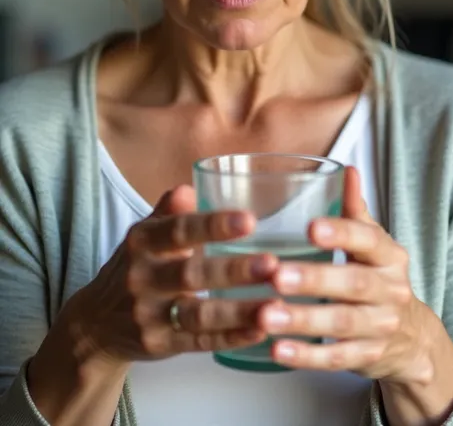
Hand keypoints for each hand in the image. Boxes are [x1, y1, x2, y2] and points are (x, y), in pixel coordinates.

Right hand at [70, 185, 277, 366]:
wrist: (96, 322)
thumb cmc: (134, 267)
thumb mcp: (145, 235)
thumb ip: (169, 213)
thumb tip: (189, 188)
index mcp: (142, 242)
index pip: (178, 231)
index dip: (213, 226)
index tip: (250, 220)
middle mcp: (142, 278)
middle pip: (190, 274)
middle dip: (232, 271)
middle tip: (272, 264)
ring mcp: (149, 316)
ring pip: (198, 315)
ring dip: (238, 311)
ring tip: (275, 305)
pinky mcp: (160, 345)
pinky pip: (199, 342)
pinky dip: (231, 338)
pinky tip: (259, 331)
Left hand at [258, 166, 432, 383]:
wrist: (411, 337)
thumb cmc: (377, 277)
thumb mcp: (372, 244)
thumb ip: (354, 210)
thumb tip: (347, 170)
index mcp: (389, 257)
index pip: (368, 240)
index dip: (341, 233)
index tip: (310, 228)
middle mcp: (390, 292)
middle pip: (352, 285)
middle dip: (313, 280)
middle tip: (276, 275)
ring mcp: (380, 328)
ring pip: (341, 324)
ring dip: (302, 320)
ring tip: (265, 316)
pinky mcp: (367, 357)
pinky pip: (335, 359)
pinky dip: (306, 356)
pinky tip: (277, 349)